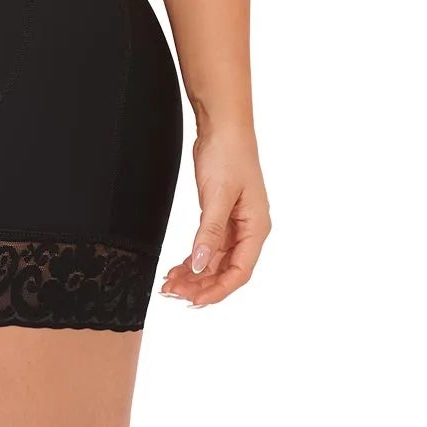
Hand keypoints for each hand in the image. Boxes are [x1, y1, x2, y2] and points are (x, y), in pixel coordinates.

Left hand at [158, 122, 269, 307]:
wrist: (223, 126)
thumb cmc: (228, 155)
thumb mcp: (218, 195)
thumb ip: (209, 232)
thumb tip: (201, 265)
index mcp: (256, 228)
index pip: (239, 272)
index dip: (217, 290)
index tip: (193, 301)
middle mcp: (248, 230)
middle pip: (226, 270)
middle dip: (200, 285)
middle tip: (173, 293)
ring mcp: (234, 224)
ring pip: (215, 260)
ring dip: (194, 274)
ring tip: (169, 284)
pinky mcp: (220, 215)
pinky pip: (208, 246)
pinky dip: (193, 258)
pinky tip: (178, 268)